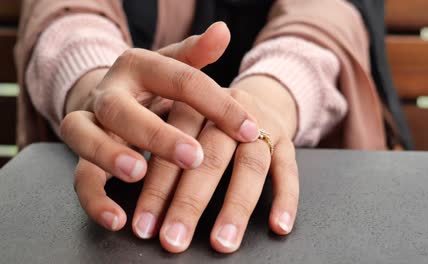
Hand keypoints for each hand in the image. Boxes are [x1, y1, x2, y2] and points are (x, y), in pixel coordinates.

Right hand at [61, 23, 260, 230]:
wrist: (111, 95)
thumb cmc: (152, 85)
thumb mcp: (173, 66)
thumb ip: (196, 54)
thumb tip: (223, 32)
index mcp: (138, 66)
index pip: (181, 79)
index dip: (217, 104)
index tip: (250, 129)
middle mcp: (109, 92)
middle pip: (122, 108)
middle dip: (156, 134)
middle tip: (192, 156)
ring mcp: (89, 122)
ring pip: (83, 135)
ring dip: (110, 155)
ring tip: (138, 174)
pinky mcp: (80, 154)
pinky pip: (79, 176)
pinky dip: (95, 199)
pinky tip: (118, 218)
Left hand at [132, 75, 299, 252]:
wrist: (257, 96)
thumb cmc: (208, 120)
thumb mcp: (181, 121)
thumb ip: (162, 153)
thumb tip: (137, 205)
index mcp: (194, 104)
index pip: (173, 149)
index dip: (157, 189)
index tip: (145, 226)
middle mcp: (229, 112)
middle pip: (211, 157)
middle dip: (190, 203)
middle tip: (174, 239)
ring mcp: (262, 125)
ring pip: (251, 166)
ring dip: (236, 207)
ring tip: (223, 242)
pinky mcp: (287, 140)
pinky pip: (289, 170)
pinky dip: (285, 199)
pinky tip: (278, 226)